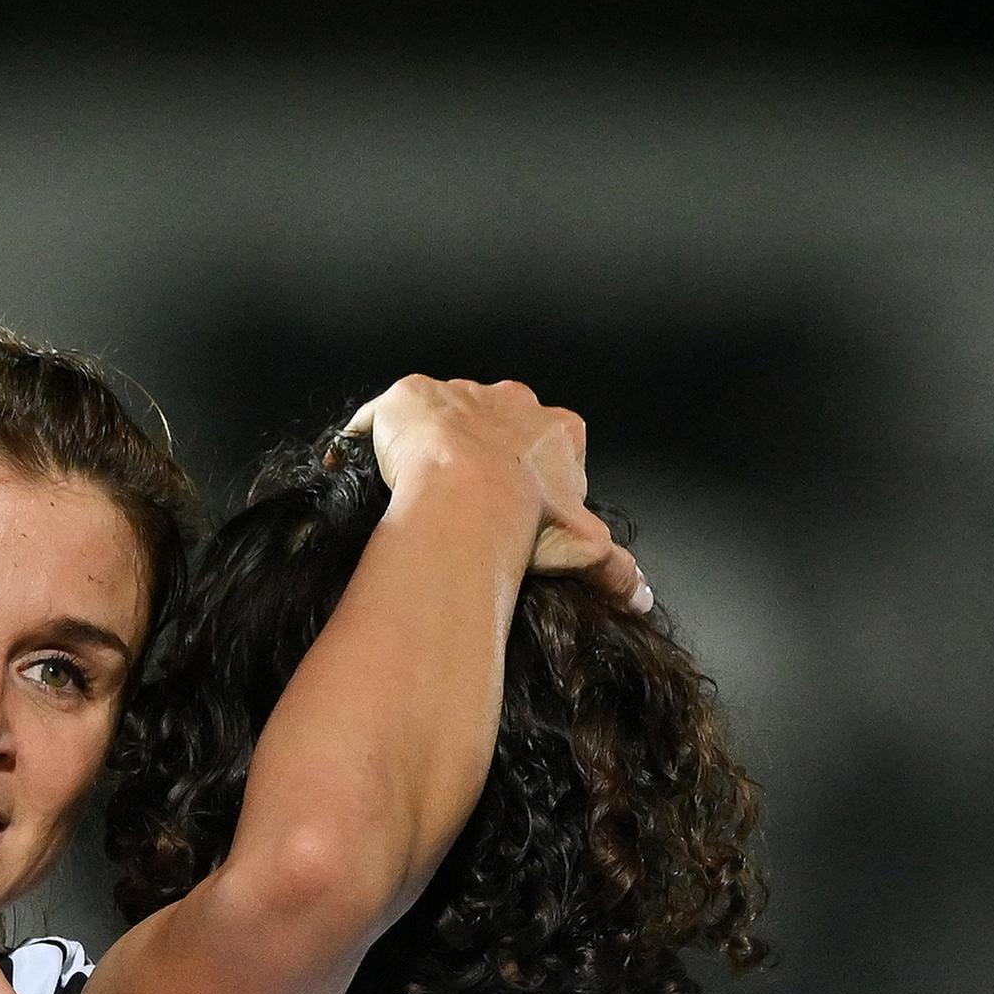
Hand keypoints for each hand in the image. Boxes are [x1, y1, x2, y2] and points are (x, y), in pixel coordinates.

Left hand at [353, 375, 647, 613]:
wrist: (467, 500)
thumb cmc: (527, 522)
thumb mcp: (582, 548)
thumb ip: (615, 569)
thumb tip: (641, 599)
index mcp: (557, 431)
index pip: (549, 448)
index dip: (529, 481)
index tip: (513, 512)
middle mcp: (511, 401)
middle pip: (495, 427)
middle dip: (480, 460)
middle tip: (460, 505)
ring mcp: (459, 394)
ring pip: (442, 419)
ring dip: (428, 449)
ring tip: (410, 492)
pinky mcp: (409, 397)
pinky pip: (382, 418)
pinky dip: (367, 442)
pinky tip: (353, 474)